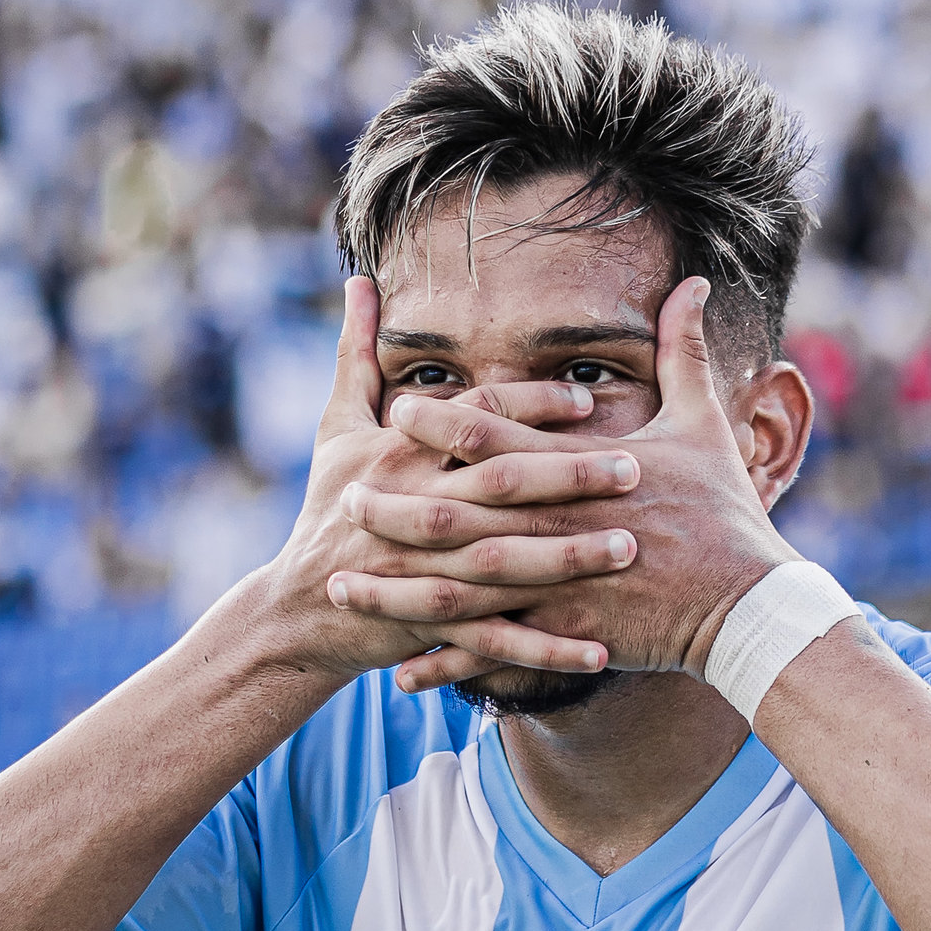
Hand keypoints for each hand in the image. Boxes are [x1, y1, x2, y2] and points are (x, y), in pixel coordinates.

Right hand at [268, 279, 644, 681]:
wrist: (295, 606)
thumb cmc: (324, 505)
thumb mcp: (336, 426)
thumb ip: (356, 351)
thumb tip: (357, 279)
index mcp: (399, 454)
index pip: (474, 421)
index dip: (529, 410)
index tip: (588, 403)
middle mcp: (413, 507)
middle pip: (500, 487)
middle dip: (568, 478)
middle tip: (636, 469)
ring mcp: (421, 570)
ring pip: (504, 563)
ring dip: (568, 559)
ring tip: (629, 547)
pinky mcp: (430, 625)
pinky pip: (494, 639)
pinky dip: (544, 648)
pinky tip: (598, 650)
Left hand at [326, 279, 796, 689]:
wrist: (750, 606)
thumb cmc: (724, 513)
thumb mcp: (704, 424)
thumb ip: (682, 352)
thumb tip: (690, 283)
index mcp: (580, 470)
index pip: (499, 435)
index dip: (443, 421)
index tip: (397, 409)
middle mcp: (558, 525)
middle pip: (460, 511)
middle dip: (397, 505)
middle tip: (344, 497)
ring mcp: (559, 586)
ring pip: (461, 588)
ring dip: (398, 589)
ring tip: (343, 586)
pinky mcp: (566, 637)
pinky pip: (492, 652)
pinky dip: (445, 662)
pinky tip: (400, 670)